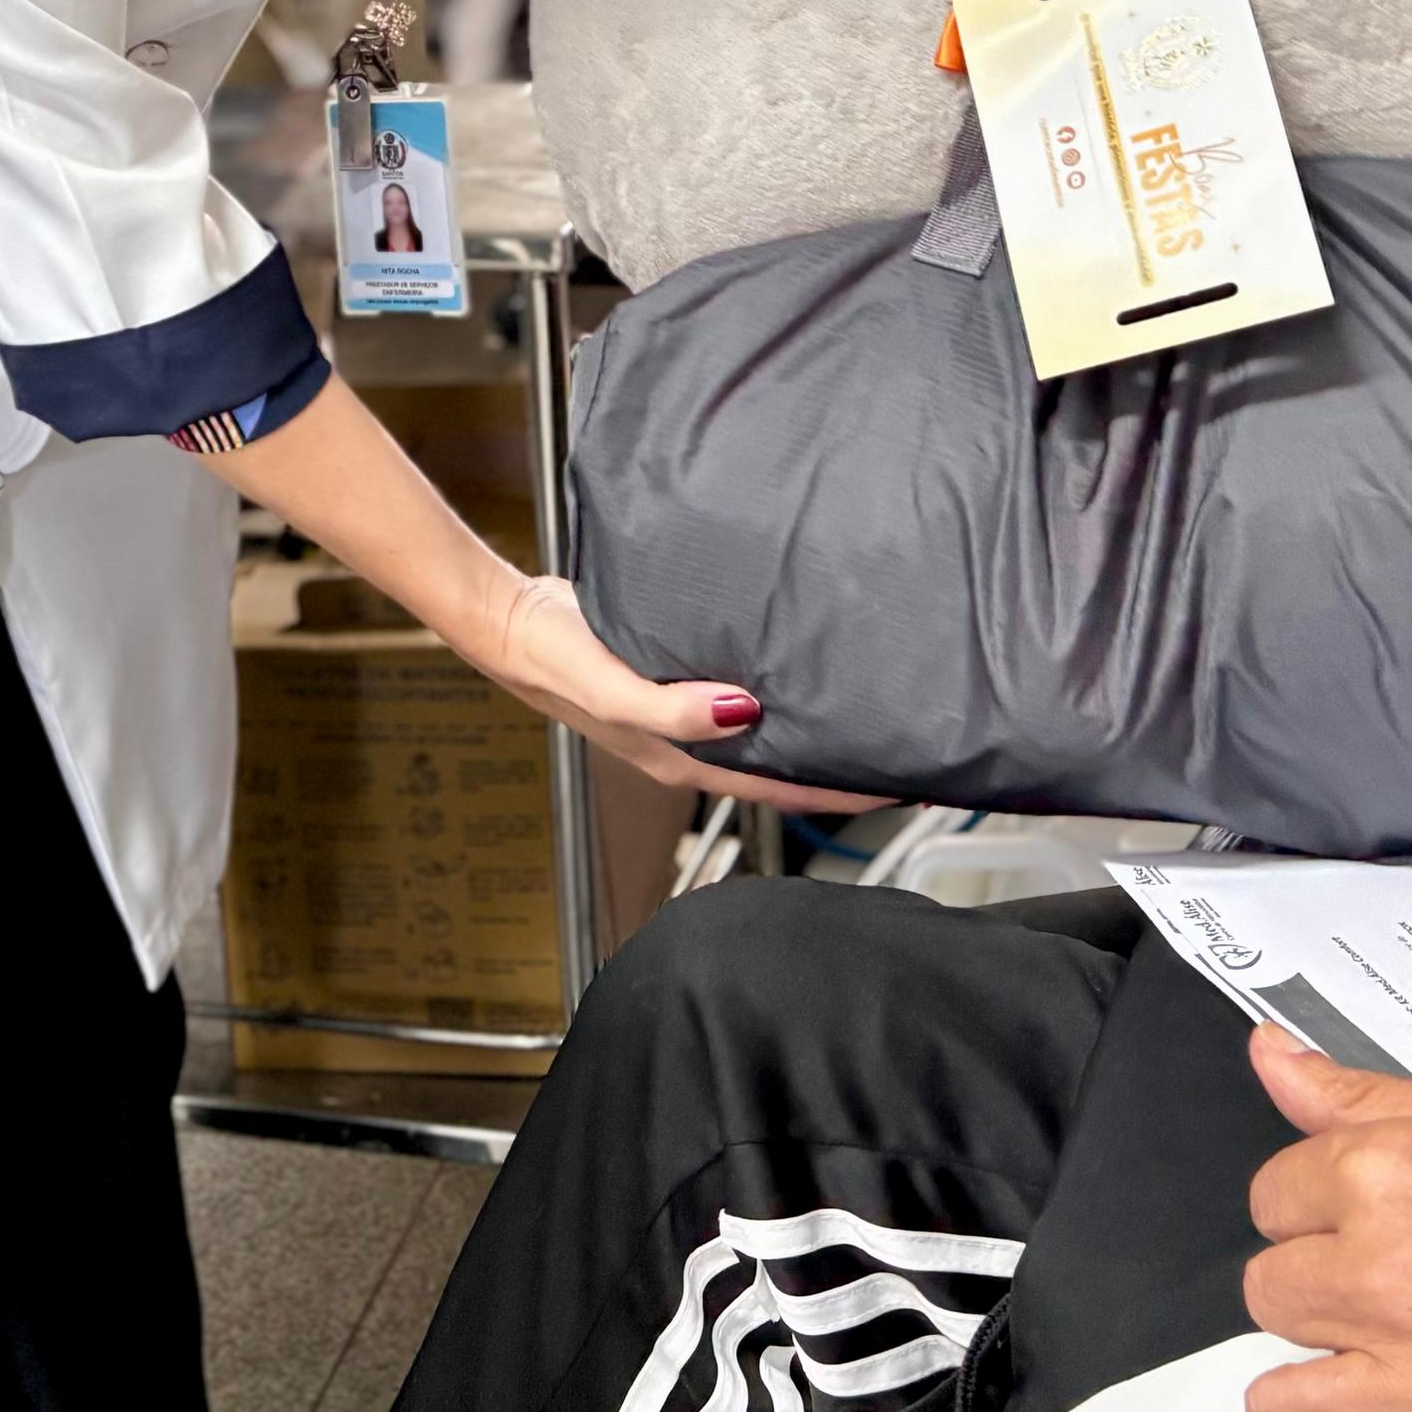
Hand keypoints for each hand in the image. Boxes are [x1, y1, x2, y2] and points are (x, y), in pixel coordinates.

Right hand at [483, 576, 879, 812]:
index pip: (778, 788)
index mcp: (679, 760)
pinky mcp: (672, 673)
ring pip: (761, 729)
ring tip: (866, 706)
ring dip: (810, 724)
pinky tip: (797, 661)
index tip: (897, 787)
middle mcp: (686, 744)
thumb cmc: (554, 658)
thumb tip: (746, 713)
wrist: (509, 619)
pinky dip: (774, 685)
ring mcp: (680, 711)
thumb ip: (671, 709)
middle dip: (838, 764)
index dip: (838, 792)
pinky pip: (735, 687)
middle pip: (779, 766)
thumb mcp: (612, 688)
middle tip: (901, 747)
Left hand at [1239, 1034, 1411, 1411]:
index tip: (1367, 1206)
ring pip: (1289, 1382)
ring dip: (1335, 1360)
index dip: (1327, 1200)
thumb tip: (1277, 1060)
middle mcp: (1387, 1275)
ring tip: (1408, 1342)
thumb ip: (1372, 1100)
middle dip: (1327, 1280)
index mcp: (1392, 1175)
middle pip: (1275, 1286)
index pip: (1277, 1191)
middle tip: (1404, 1273)